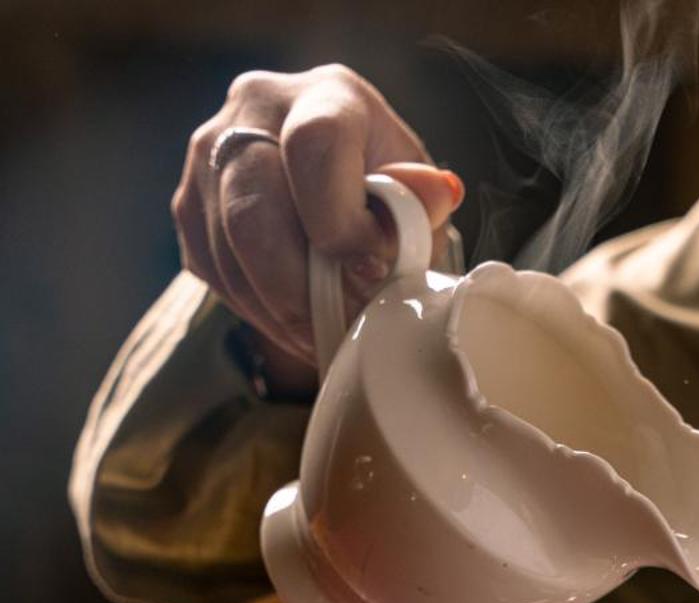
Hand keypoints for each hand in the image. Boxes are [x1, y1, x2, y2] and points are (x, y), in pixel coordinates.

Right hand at [172, 65, 463, 381]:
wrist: (330, 183)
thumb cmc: (381, 190)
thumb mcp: (416, 192)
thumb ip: (421, 201)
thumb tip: (436, 195)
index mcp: (324, 96)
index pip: (312, 150)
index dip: (340, 224)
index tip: (371, 271)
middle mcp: (254, 110)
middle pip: (253, 210)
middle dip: (300, 290)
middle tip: (340, 330)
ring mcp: (210, 154)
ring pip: (228, 252)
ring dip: (279, 313)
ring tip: (324, 338)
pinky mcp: (189, 203)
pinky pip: (213, 272)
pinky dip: (257, 312)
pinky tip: (295, 326)